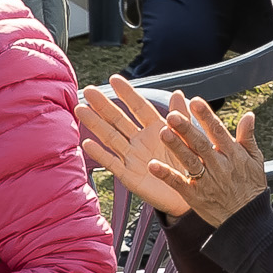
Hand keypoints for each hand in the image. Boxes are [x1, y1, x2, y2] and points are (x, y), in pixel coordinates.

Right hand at [80, 74, 191, 214]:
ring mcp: (133, 157)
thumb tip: (178, 93)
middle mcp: (141, 141)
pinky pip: (112, 163)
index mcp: (157, 129)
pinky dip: (100, 153)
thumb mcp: (188, 139)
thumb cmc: (189, 165)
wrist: (191, 194)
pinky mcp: (129, 176)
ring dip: (96, 124)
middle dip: (104, 105)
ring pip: (111, 137)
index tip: (114, 78)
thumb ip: (182, 117)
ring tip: (81, 109)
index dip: (127, 93)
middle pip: (119, 119)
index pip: (139, 107)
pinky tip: (87, 143)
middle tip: (88, 90)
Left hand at [151, 96, 271, 226]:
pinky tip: (153, 165)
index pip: (218, 131)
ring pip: (189, 161)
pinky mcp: (194, 195)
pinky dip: (166, 174)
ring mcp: (206, 181)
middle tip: (173, 115)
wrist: (246, 219)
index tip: (196, 101)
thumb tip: (249, 115)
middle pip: (200, 144)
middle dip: (187, 129)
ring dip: (176, 147)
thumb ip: (248, 137)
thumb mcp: (256, 160)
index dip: (207, 116)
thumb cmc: (251, 186)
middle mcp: (219, 165)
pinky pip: (178, 183)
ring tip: (163, 133)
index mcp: (233, 154)